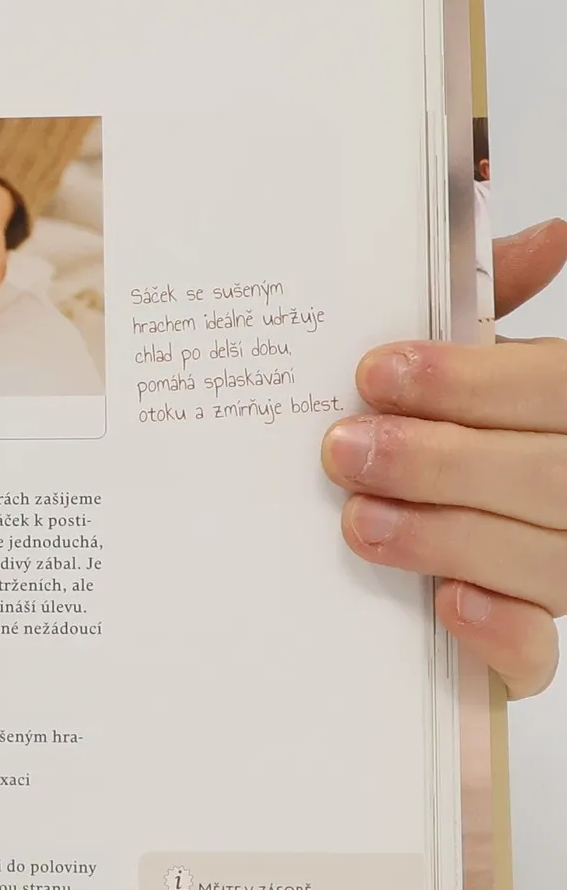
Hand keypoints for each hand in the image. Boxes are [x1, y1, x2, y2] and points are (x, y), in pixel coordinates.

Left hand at [320, 220, 566, 696]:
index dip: (469, 380)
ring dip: (447, 537)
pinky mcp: (529, 647)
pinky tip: (449, 604)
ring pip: (544, 562)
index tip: (376, 372)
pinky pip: (537, 655)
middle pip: (552, 476)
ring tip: (360, 521)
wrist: (449, 512)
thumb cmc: (467, 432)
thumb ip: (492, 307)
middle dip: (440, 460)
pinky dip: (498, 631)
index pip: (555, 386)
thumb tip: (544, 235)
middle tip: (343, 449)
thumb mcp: (481, 366)